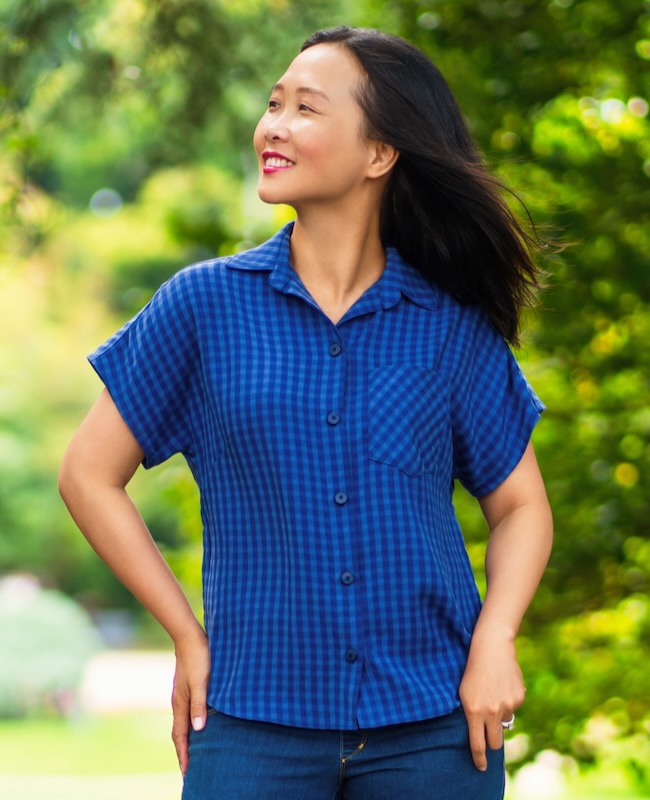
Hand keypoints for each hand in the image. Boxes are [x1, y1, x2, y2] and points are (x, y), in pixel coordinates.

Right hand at [171, 628, 210, 775]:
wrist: (189, 636)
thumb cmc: (198, 658)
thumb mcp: (201, 682)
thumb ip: (199, 704)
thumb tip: (198, 729)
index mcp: (180, 703)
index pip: (181, 735)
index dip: (184, 754)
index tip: (187, 772)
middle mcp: (179, 701)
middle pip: (180, 732)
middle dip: (183, 751)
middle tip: (189, 770)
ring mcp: (182, 694)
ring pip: (183, 722)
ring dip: (187, 738)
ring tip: (194, 751)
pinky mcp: (187, 687)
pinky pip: (187, 711)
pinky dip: (191, 723)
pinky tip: (199, 723)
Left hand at [459, 628, 524, 771]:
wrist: (491, 647)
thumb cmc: (472, 670)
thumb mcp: (464, 693)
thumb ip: (472, 714)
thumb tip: (481, 733)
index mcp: (474, 711)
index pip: (477, 744)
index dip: (479, 759)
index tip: (481, 768)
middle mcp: (492, 712)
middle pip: (496, 742)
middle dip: (493, 743)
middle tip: (489, 737)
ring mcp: (507, 705)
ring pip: (505, 722)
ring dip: (500, 715)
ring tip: (492, 693)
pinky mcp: (519, 698)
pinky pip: (513, 707)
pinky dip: (508, 701)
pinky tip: (502, 684)